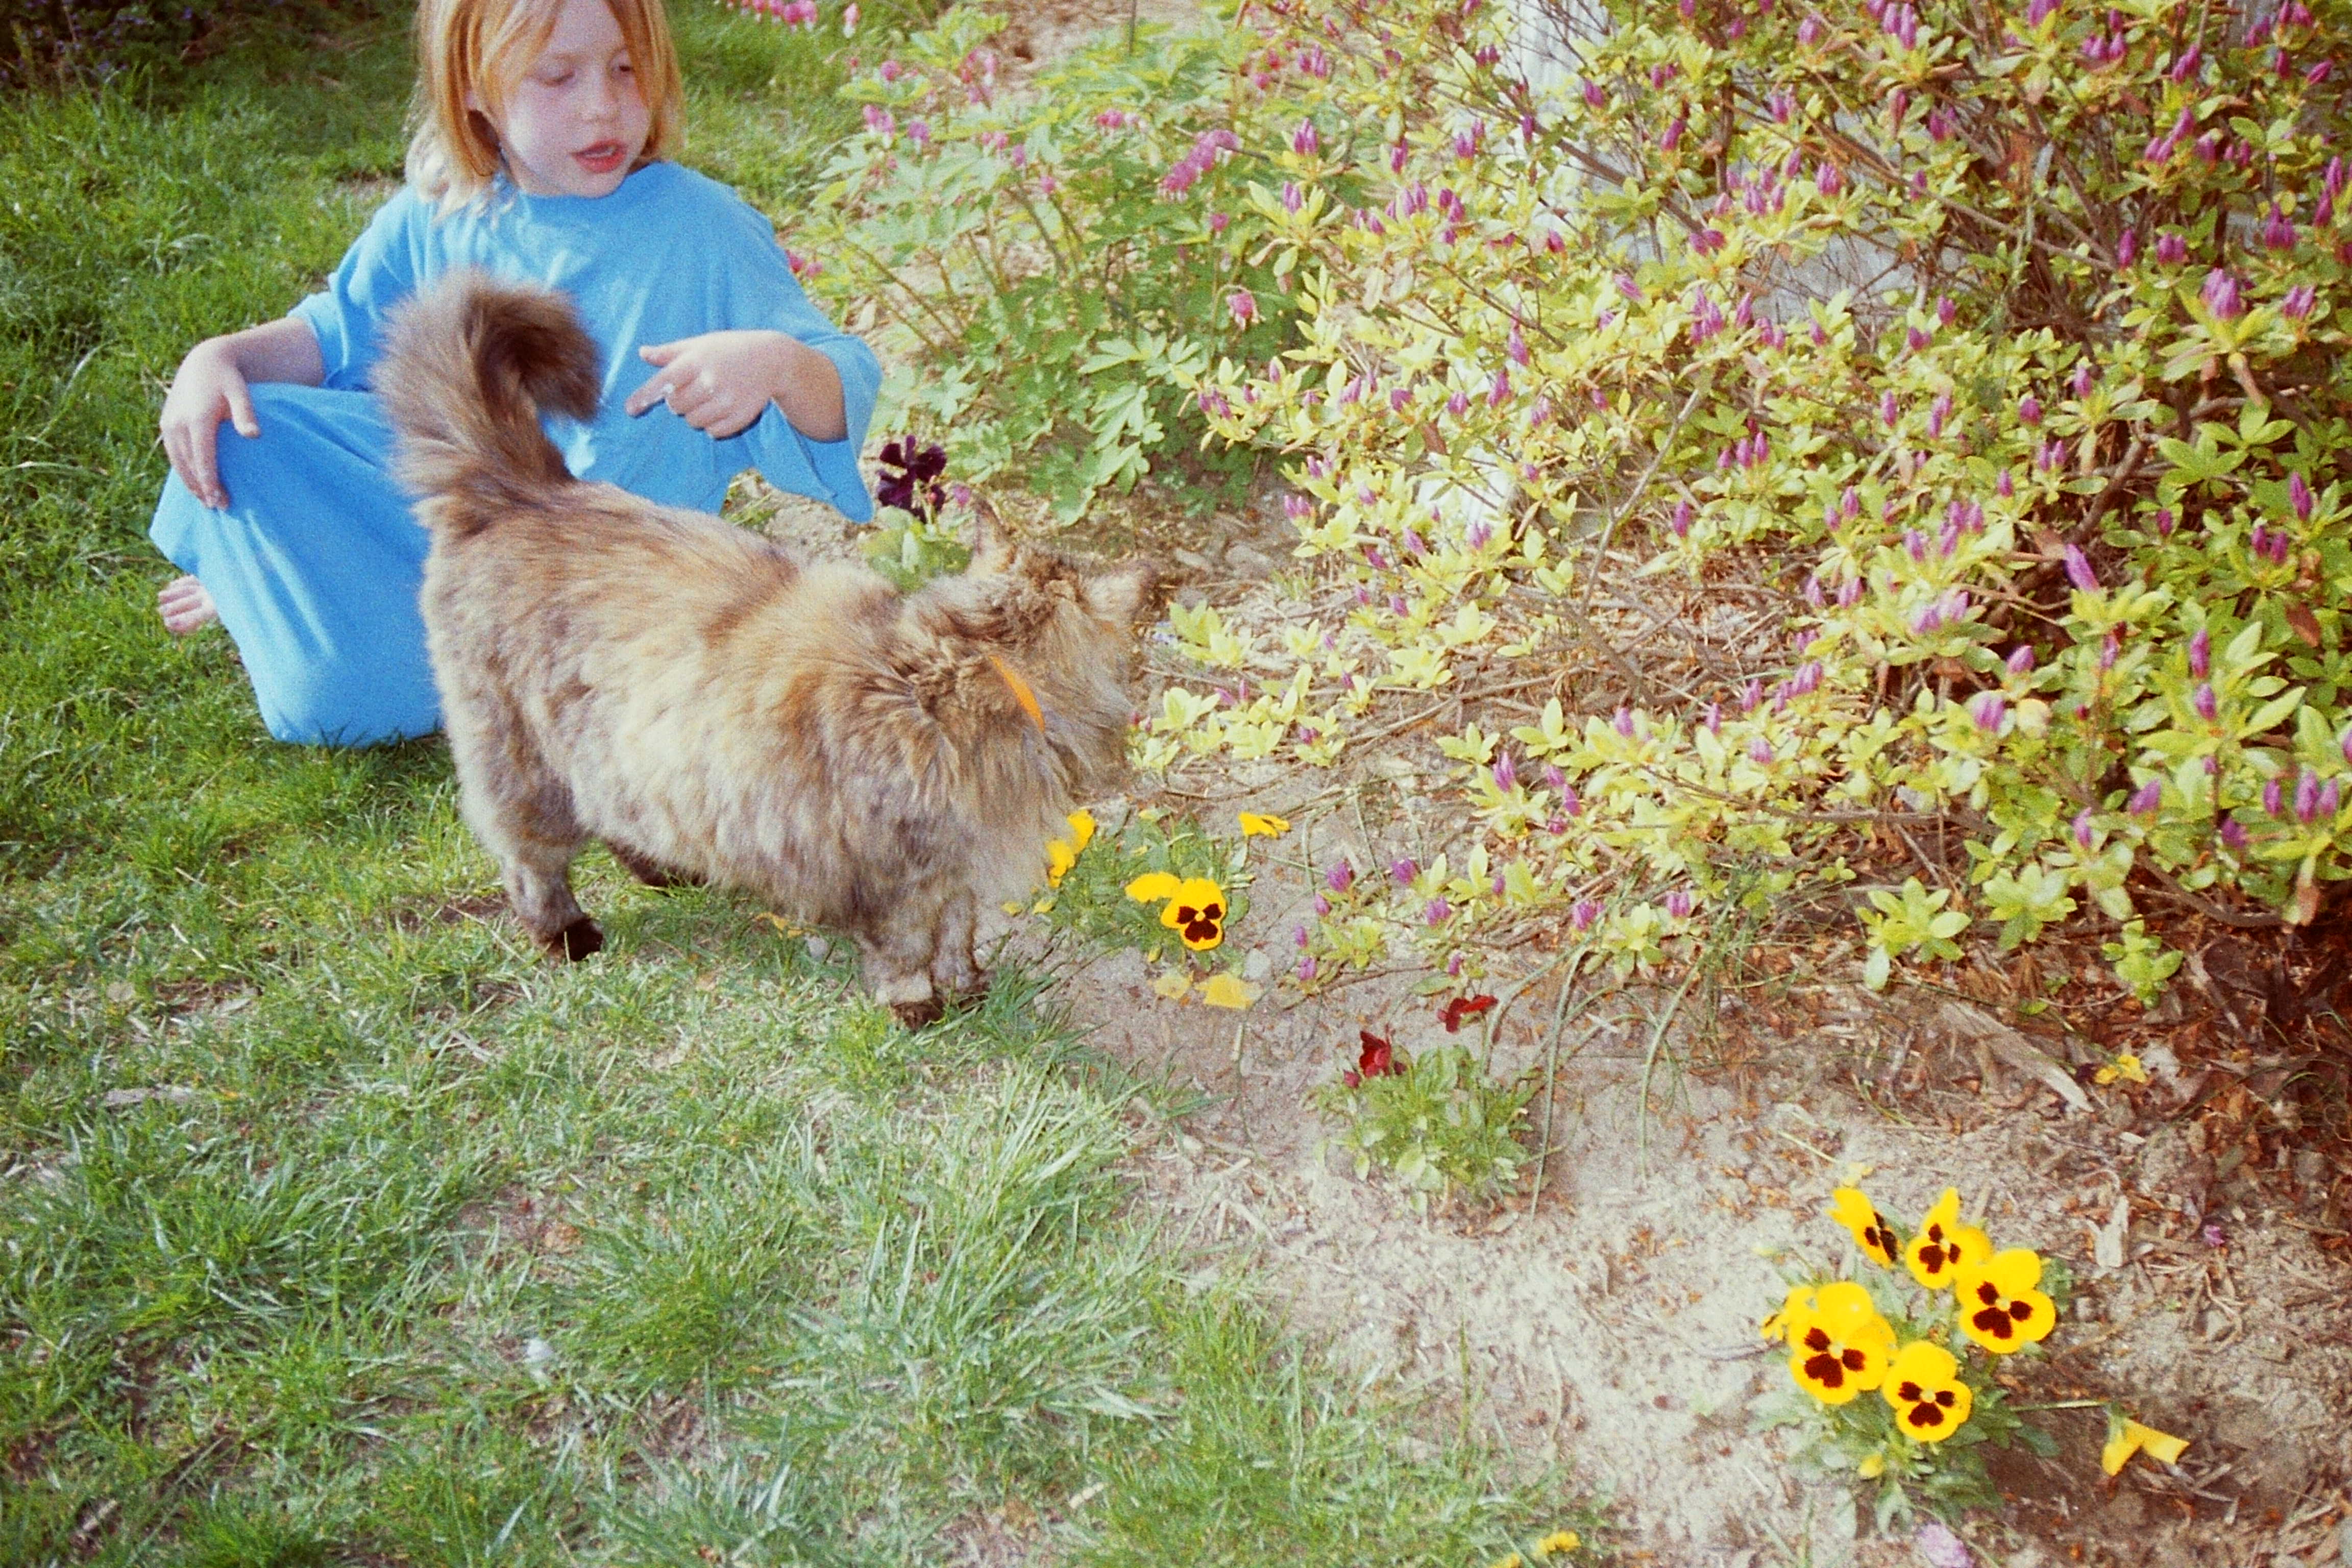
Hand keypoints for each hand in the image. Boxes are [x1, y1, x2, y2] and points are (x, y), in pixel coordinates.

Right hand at [160, 338, 258, 508]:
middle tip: (218, 507)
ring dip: (190, 482)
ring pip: (178, 461)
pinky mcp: (166, 424)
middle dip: (201, 487)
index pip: (202, 456)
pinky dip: (183, 469)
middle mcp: (178, 423)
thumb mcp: (240, 392)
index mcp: (197, 418)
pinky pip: (173, 453)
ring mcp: (169, 424)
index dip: (209, 480)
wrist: (204, 362)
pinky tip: (195, 483)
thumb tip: (253, 435)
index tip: (218, 499)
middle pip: (189, 463)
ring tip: (206, 501)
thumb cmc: (228, 380)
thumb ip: (245, 413)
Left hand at [623, 330, 789, 437]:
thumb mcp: (700, 343)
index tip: (630, 409)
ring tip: (708, 399)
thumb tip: (642, 353)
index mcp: (697, 361)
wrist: (772, 360)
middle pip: (676, 406)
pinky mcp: (740, 417)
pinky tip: (721, 409)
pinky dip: (712, 425)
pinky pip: (713, 432)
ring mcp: (727, 401)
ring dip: (695, 414)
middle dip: (678, 402)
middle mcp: (711, 381)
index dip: (644, 397)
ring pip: (694, 422)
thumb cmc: (730, 349)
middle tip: (692, 390)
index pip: (663, 382)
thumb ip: (670, 352)